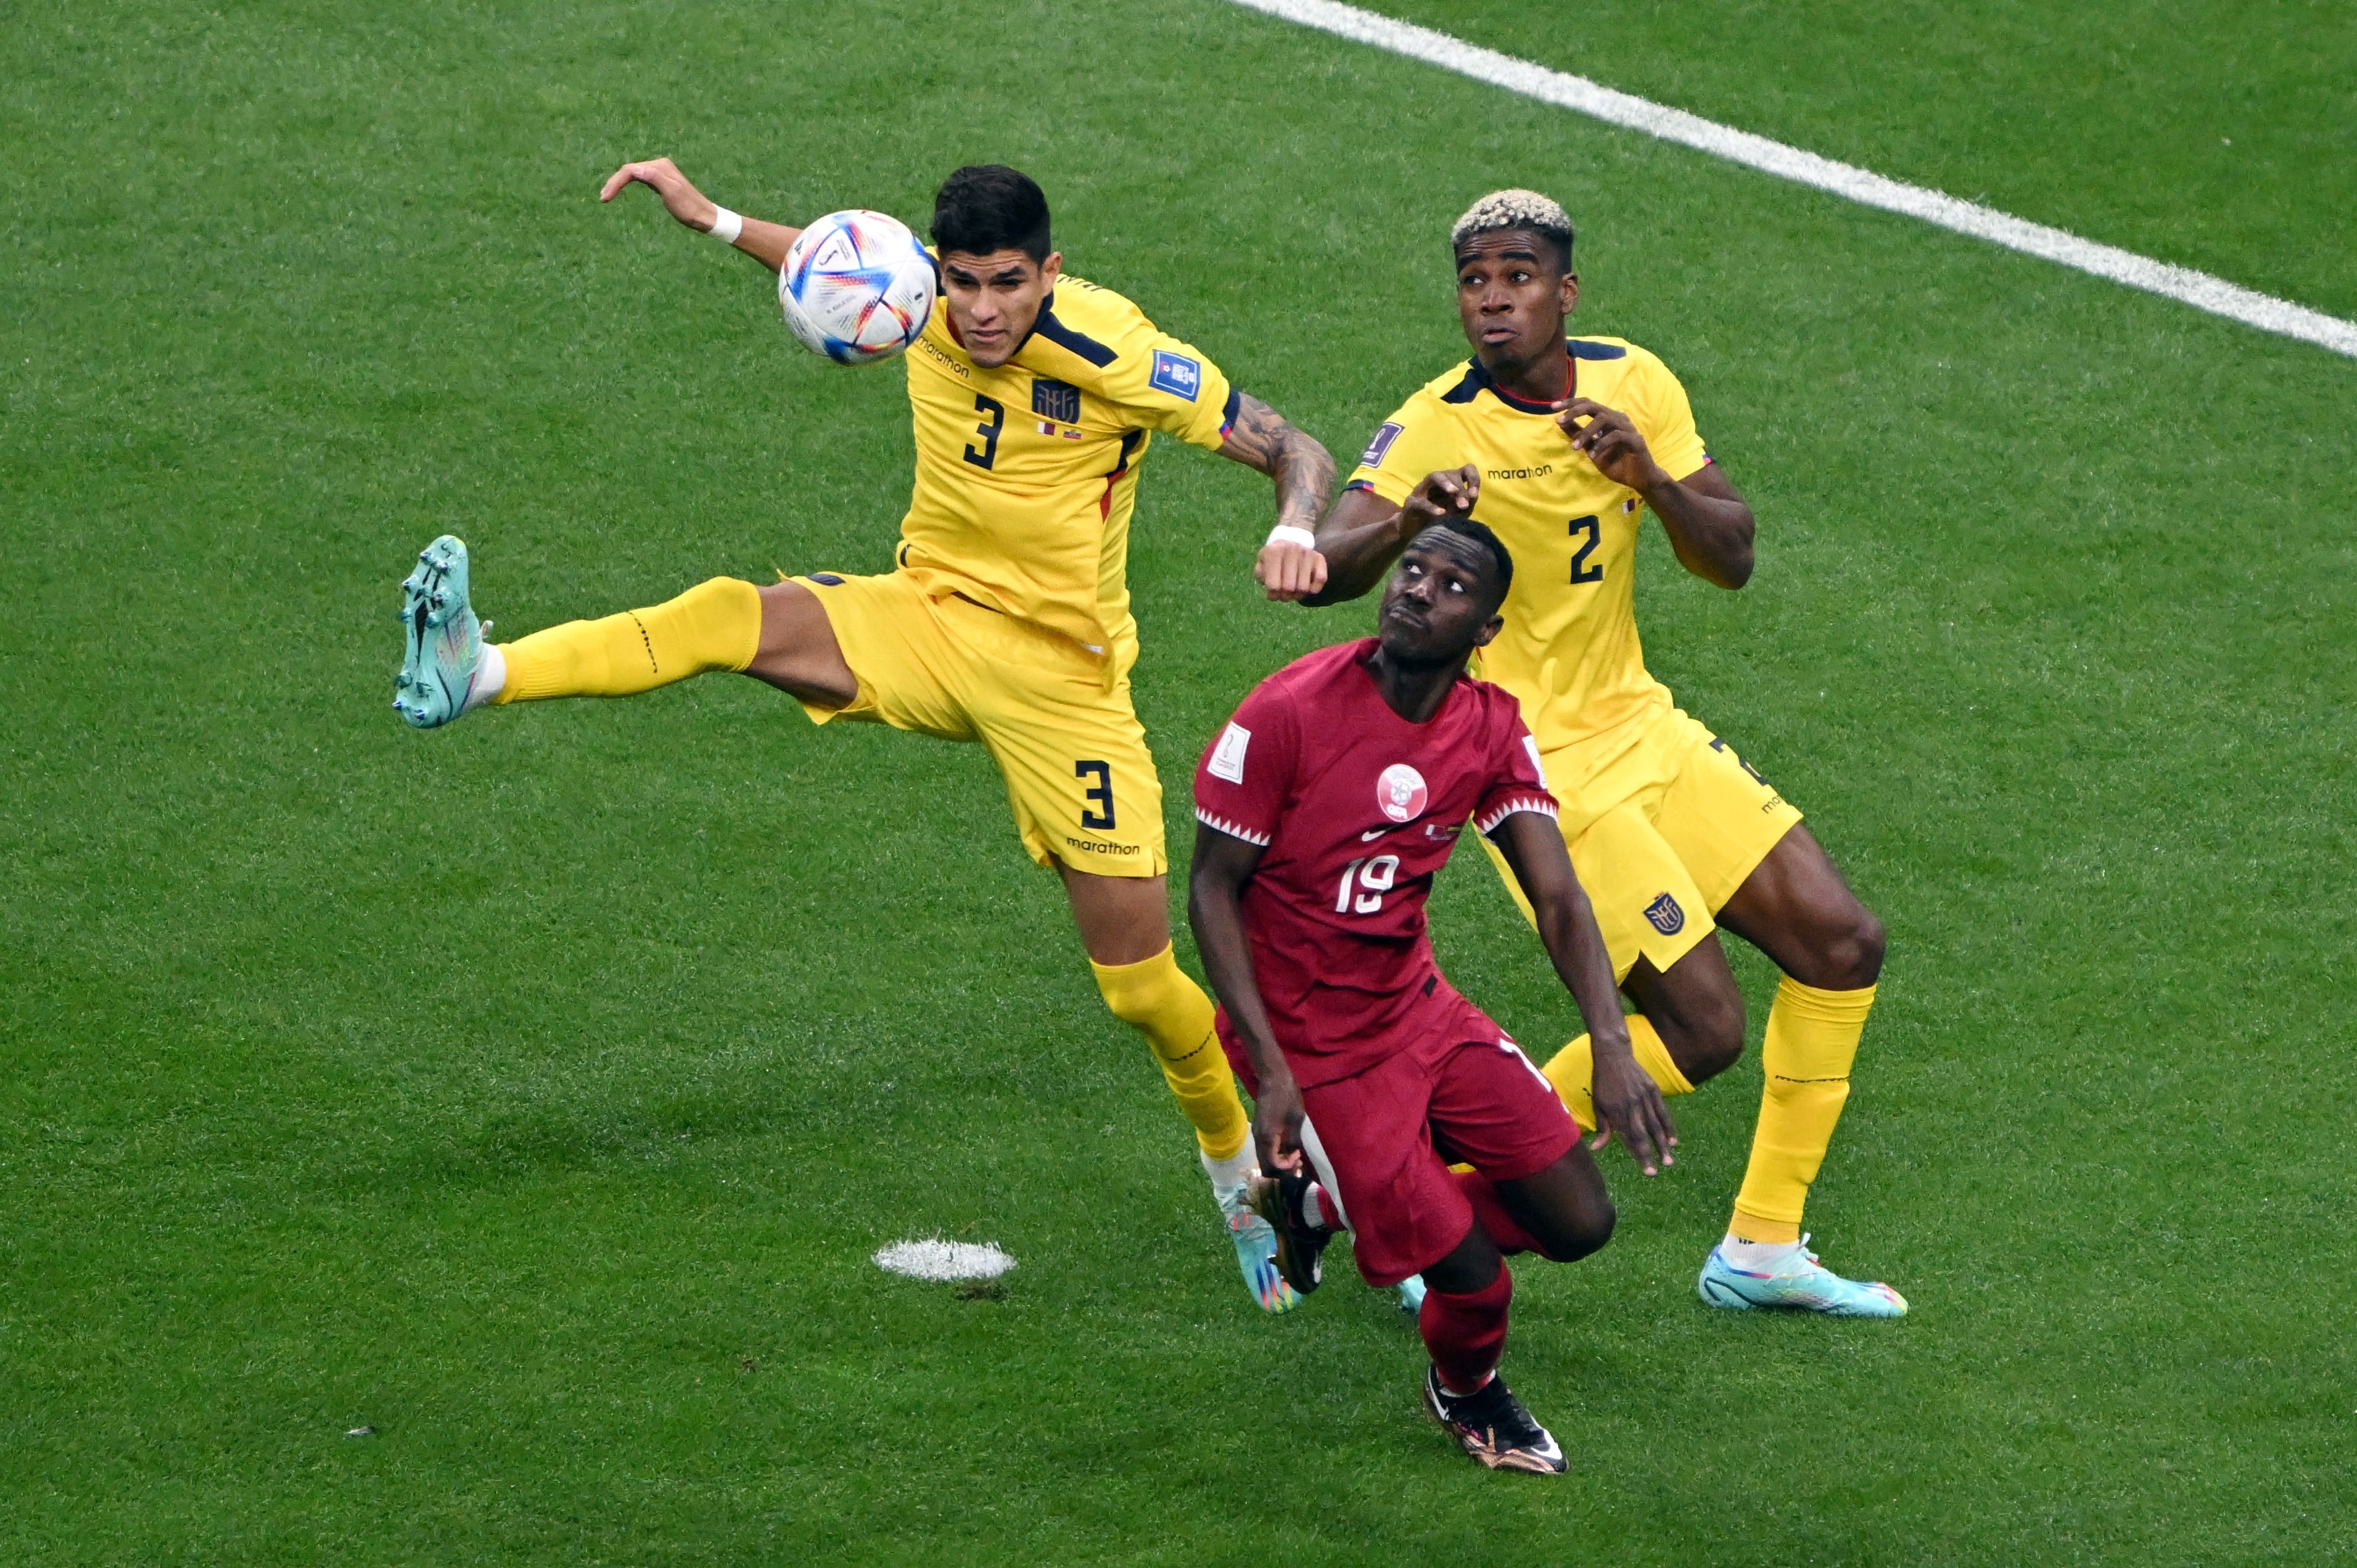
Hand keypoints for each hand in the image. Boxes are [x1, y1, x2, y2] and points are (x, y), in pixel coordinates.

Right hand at [600, 156, 720, 232]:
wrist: (704, 216)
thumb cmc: (688, 208)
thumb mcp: (672, 193)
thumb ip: (655, 178)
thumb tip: (635, 169)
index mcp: (660, 166)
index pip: (630, 170)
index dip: (616, 182)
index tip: (605, 198)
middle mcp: (659, 165)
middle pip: (629, 170)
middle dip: (614, 183)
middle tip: (603, 198)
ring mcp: (660, 172)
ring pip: (632, 174)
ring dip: (618, 183)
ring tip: (606, 195)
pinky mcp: (660, 180)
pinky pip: (639, 178)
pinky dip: (628, 183)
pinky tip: (621, 189)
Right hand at [1251, 1069, 1305, 1176]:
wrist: (1273, 1078)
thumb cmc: (1287, 1097)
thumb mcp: (1295, 1120)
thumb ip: (1293, 1141)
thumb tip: (1293, 1155)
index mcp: (1267, 1138)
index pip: (1272, 1166)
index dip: (1286, 1167)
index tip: (1298, 1156)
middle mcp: (1258, 1139)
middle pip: (1265, 1168)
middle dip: (1281, 1170)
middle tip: (1297, 1161)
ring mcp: (1257, 1134)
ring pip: (1264, 1159)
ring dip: (1278, 1162)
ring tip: (1294, 1155)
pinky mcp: (1259, 1130)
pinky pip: (1265, 1150)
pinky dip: (1275, 1154)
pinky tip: (1287, 1146)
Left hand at [1255, 539, 1328, 600]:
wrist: (1290, 540)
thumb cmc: (1273, 559)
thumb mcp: (1262, 564)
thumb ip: (1262, 576)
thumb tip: (1273, 587)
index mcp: (1273, 551)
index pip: (1273, 585)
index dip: (1272, 595)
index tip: (1272, 593)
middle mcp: (1291, 549)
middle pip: (1289, 588)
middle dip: (1284, 596)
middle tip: (1283, 594)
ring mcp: (1307, 552)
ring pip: (1304, 587)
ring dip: (1298, 595)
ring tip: (1293, 591)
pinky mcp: (1319, 558)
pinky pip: (1321, 579)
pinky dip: (1314, 588)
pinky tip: (1306, 585)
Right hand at [1402, 465, 1480, 530]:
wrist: (1416, 532)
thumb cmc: (1440, 520)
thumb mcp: (1459, 513)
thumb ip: (1467, 504)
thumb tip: (1471, 497)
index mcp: (1453, 482)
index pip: (1467, 470)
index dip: (1473, 479)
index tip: (1474, 495)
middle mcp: (1438, 481)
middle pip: (1451, 473)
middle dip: (1460, 489)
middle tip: (1463, 505)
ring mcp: (1423, 489)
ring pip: (1434, 476)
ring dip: (1445, 483)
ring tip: (1453, 492)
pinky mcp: (1411, 502)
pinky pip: (1421, 501)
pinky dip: (1431, 507)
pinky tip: (1441, 513)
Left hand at [1555, 397, 1665, 491]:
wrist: (1639, 479)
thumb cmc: (1616, 463)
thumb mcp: (1591, 448)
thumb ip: (1578, 434)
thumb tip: (1560, 422)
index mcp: (1608, 418)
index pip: (1588, 403)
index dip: (1570, 403)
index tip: (1552, 408)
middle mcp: (1618, 418)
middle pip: (1594, 406)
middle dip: (1574, 411)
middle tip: (1559, 420)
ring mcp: (1628, 427)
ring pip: (1604, 420)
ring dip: (1586, 433)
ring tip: (1574, 448)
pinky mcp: (1635, 439)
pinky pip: (1616, 436)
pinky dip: (1602, 445)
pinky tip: (1593, 456)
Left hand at [1587, 1037, 1677, 1174]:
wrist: (1614, 1055)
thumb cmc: (1602, 1082)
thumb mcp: (1597, 1104)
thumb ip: (1602, 1127)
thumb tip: (1597, 1149)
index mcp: (1616, 1111)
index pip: (1628, 1137)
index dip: (1637, 1154)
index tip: (1646, 1170)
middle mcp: (1631, 1105)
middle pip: (1642, 1134)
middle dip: (1649, 1154)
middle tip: (1656, 1171)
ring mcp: (1644, 1097)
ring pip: (1655, 1125)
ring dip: (1662, 1144)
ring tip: (1668, 1161)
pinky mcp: (1653, 1089)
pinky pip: (1662, 1111)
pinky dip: (1669, 1126)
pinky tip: (1673, 1140)